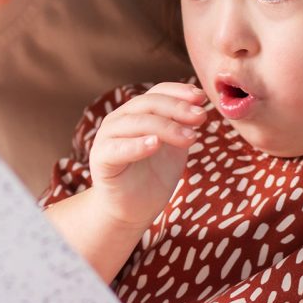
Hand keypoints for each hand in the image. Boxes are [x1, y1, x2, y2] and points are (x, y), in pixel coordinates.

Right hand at [87, 82, 205, 230]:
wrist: (133, 210)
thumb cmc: (154, 175)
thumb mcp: (175, 146)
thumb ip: (183, 125)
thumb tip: (200, 107)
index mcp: (137, 112)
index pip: (157, 92)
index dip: (179, 91)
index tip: (202, 98)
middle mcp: (120, 119)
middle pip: (148, 103)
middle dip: (177, 108)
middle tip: (201, 117)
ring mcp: (107, 137)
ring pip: (136, 122)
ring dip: (165, 127)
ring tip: (189, 137)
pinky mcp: (101, 159)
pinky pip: (117, 148)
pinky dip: (137, 144)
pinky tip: (155, 144)